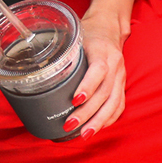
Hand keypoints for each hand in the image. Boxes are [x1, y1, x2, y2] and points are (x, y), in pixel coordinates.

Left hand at [68, 12, 126, 137]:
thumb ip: (65, 55)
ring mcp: (120, 77)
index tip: (75, 100)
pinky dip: (108, 119)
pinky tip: (97, 128)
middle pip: (104, 93)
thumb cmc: (90, 34)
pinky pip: (119, 106)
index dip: (88, 86)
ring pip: (113, 103)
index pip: (99, 70)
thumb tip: (39, 72)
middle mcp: (115, 65)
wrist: (110, 28)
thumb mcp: (76, 38)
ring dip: (98, 121)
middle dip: (87, 112)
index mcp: (102, 51)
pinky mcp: (122, 85)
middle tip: (70, 124)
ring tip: (84, 134)